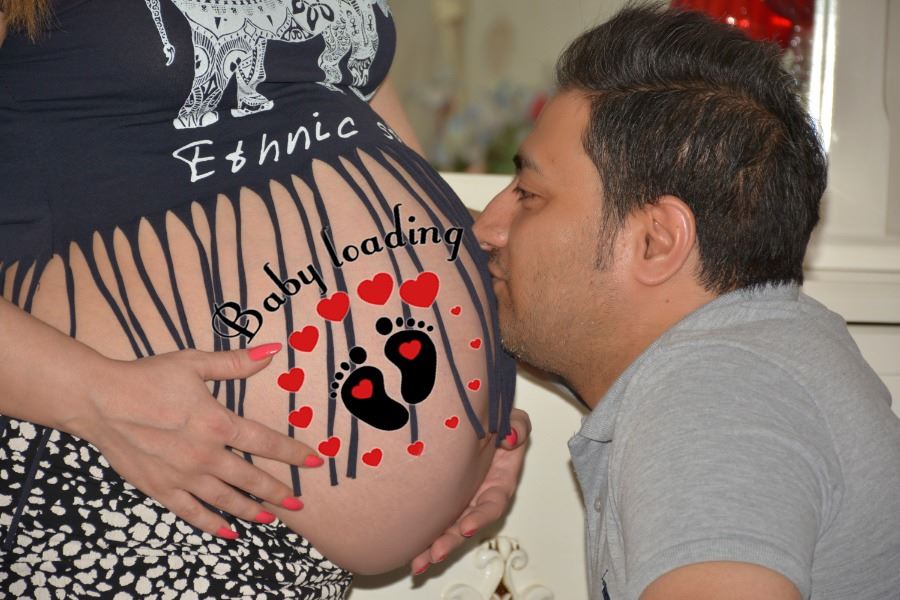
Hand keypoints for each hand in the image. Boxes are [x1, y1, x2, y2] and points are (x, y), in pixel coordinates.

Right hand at [73, 343, 320, 538]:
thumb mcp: (195, 363)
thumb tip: (273, 350)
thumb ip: (236, 363)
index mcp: (218, 423)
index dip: (293, 453)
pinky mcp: (161, 488)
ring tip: (271, 518)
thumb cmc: (148, 377)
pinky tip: (228, 531)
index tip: (315, 462)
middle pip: (252, 479)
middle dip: (279, 492)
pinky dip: (212, 524)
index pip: (266, 443)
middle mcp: (205, 455)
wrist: (100, 400)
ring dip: (251, 510)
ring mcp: (183, 475)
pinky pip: (192, 512)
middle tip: (300, 503)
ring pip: (226, 500)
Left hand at [410, 408, 530, 574]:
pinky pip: (431, 522)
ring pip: (447, 530)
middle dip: (451, 541)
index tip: (467, 526)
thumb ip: (518, 426)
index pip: (492, 504)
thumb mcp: (513, 420)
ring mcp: (458, 502)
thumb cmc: (496, 424)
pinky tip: (409, 552)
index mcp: (498, 483)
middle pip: (466, 526)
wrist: (471, 421)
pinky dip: (421, 538)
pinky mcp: (440, 502)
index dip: (481, 517)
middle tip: (435, 553)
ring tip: (418, 563)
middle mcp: (478, 499)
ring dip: (433, 548)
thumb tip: (510, 437)